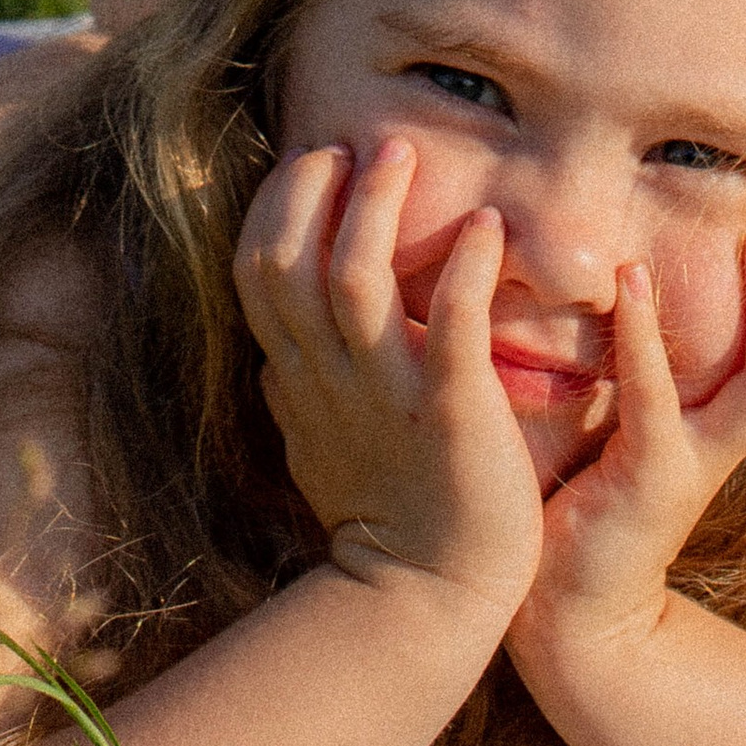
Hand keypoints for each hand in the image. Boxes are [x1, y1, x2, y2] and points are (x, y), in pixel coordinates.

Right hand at [234, 137, 542, 628]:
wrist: (430, 597)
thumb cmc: (384, 514)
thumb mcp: (316, 444)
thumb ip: (298, 389)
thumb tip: (275, 352)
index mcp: (299, 376)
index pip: (257, 267)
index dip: (277, 204)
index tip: (312, 162)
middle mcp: (328, 376)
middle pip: (288, 259)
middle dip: (311, 189)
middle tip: (351, 147)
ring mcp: (386, 394)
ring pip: (353, 278)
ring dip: (375, 206)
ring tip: (401, 155)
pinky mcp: (450, 411)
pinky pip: (451, 326)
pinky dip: (466, 268)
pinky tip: (488, 227)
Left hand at [514, 233, 745, 664]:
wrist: (569, 612)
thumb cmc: (590, 505)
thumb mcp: (635, 432)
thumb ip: (650, 378)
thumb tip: (640, 293)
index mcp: (724, 438)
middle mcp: (723, 450)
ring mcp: (693, 467)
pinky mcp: (647, 479)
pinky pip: (659, 401)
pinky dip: (647, 339)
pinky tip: (633, 282)